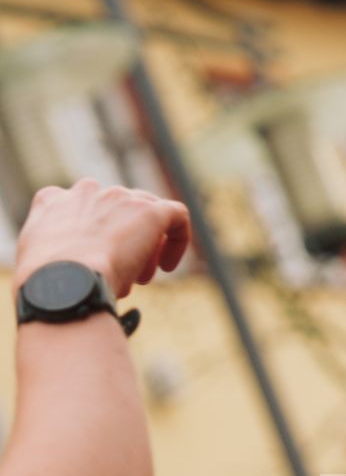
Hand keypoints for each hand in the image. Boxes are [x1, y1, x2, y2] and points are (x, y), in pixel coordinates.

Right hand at [14, 180, 191, 298]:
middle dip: (120, 242)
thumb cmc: (46, 284)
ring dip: (144, 246)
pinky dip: (178, 239)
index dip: (94, 234)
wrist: (64, 281)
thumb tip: (77, 264)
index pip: (79, 208)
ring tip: (139, 277)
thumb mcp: (37, 259)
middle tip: (121, 272)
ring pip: (144, 216)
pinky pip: (176, 215)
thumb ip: (54, 248)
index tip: (96, 257)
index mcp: (53, 200)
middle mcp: (87, 191)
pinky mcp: (150, 212)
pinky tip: (167, 265)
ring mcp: (119, 198)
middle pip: (116, 213)